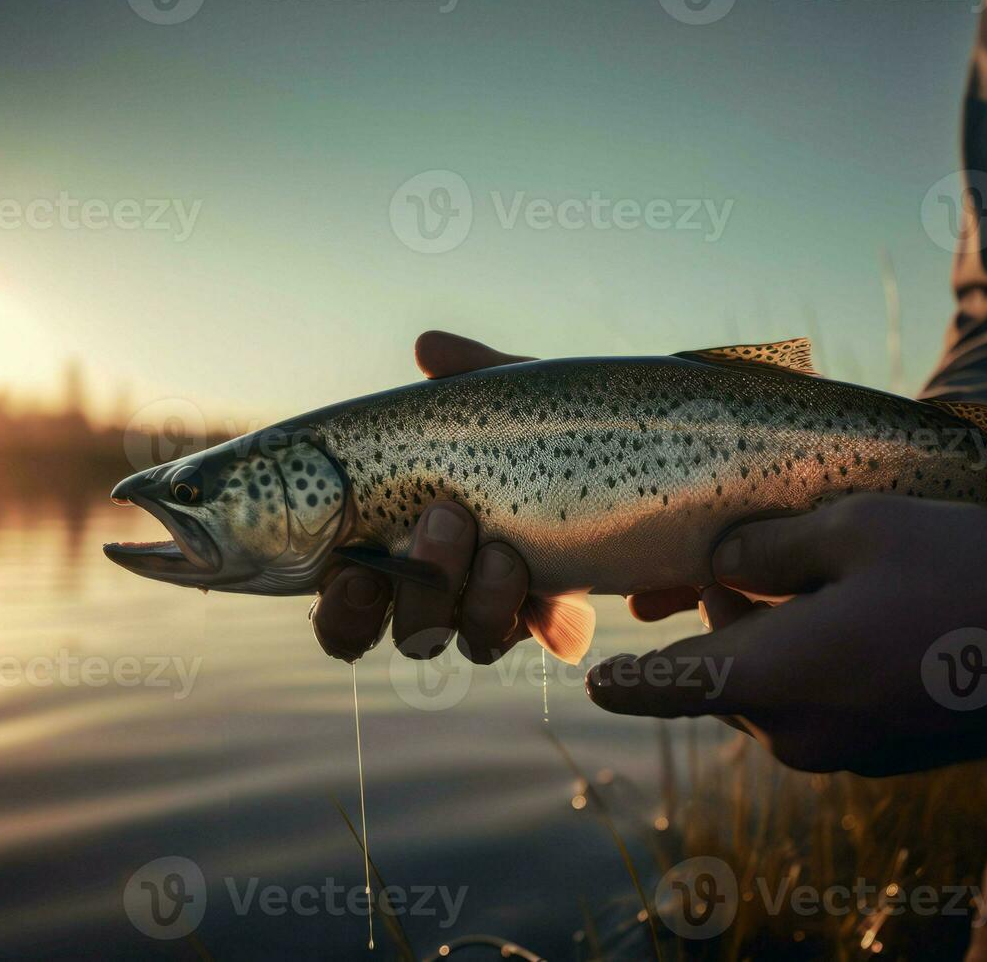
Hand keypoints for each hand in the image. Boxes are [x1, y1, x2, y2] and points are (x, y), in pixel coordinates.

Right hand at [313, 332, 537, 663]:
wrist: (644, 454)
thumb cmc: (552, 419)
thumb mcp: (513, 395)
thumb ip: (471, 375)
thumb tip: (428, 346)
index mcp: (403, 536)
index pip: (348, 596)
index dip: (342, 604)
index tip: (356, 574)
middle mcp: (444, 583)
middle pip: (402, 629)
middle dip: (420, 590)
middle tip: (446, 521)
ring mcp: (500, 603)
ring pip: (470, 640)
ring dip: (483, 601)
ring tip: (506, 551)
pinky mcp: (556, 616)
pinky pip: (544, 640)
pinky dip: (550, 621)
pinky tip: (567, 605)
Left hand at [585, 494, 986, 775]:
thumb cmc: (961, 575)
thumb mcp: (855, 528)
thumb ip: (767, 545)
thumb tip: (721, 561)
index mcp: (777, 676)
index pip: (669, 687)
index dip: (624, 681)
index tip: (591, 677)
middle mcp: (796, 731)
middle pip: (720, 673)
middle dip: (715, 617)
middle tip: (713, 561)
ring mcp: (839, 750)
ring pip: (766, 687)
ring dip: (762, 637)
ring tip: (792, 573)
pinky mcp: (874, 751)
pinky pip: (810, 705)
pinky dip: (804, 662)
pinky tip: (841, 610)